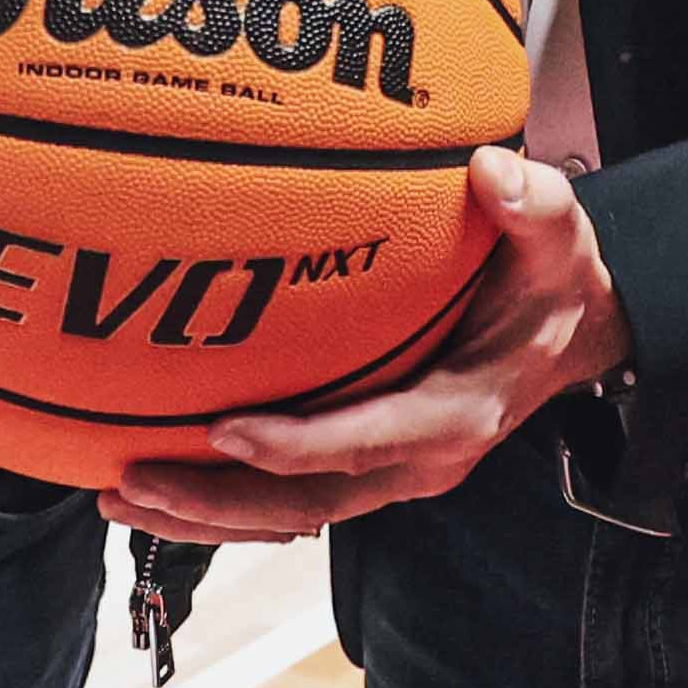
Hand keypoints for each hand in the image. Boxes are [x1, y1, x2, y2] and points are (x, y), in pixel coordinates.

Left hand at [103, 149, 628, 543]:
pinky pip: (288, 494)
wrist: (570, 332)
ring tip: (117, 491)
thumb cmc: (550, 283)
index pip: (363, 441)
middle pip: (306, 503)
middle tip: (133, 480)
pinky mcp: (365, 461)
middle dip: (218, 501)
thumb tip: (490, 173)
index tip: (222, 428)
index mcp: (455, 414)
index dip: (292, 445)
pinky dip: (225, 495)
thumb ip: (532, 207)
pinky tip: (159, 475)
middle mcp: (417, 458)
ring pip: (288, 514)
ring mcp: (388, 468)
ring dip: (205, 511)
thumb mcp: (558, 239)